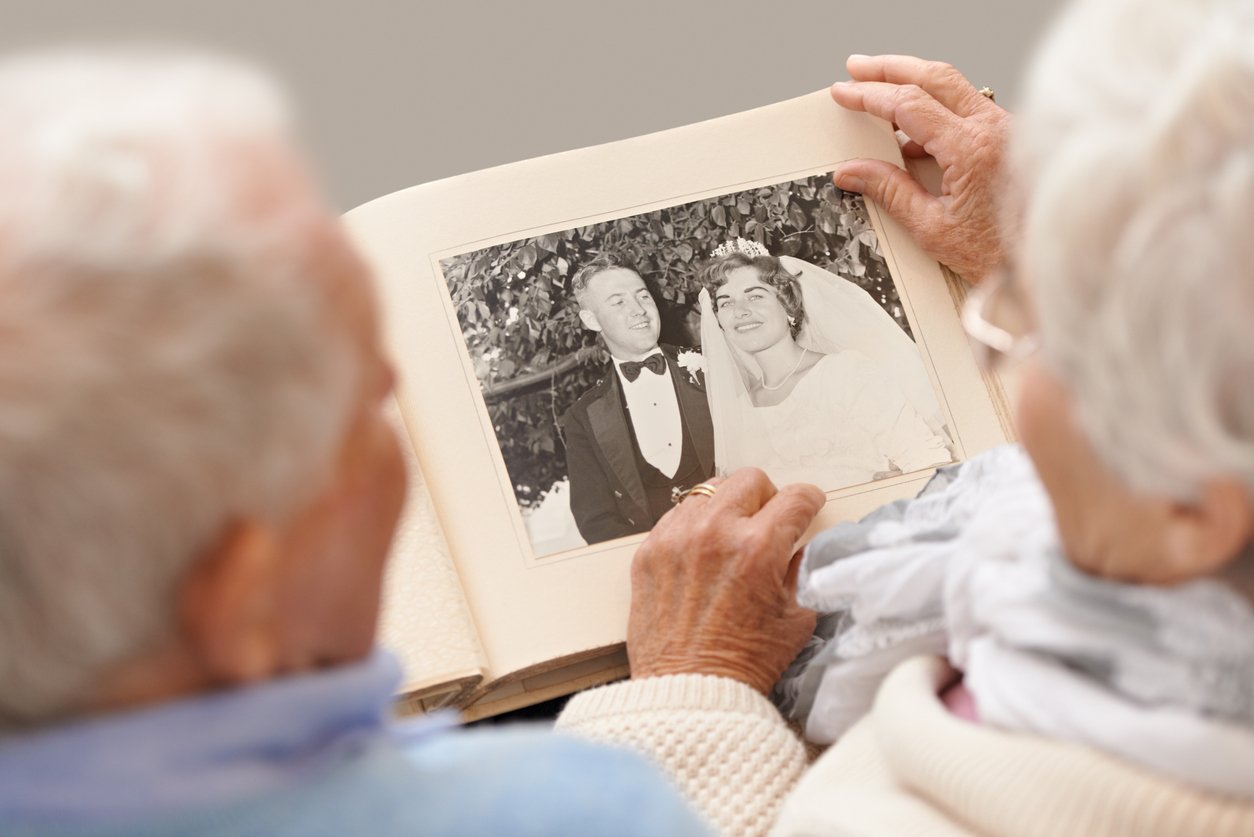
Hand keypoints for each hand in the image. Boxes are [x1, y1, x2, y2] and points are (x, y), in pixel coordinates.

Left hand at [627, 469, 824, 694]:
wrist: (689, 691)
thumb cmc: (743, 663)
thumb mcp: (796, 618)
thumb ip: (802, 571)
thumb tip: (801, 544)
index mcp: (757, 549)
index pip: (795, 498)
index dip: (809, 501)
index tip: (808, 506)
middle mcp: (714, 534)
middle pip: (750, 480)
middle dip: (768, 497)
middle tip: (769, 521)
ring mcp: (676, 539)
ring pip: (710, 491)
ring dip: (728, 507)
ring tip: (733, 537)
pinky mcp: (649, 552)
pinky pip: (677, 515)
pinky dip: (695, 526)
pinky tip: (704, 552)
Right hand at [830, 54, 1010, 282]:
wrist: (1043, 263)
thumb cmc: (999, 253)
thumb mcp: (932, 228)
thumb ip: (889, 193)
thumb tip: (853, 172)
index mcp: (972, 149)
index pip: (910, 105)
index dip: (871, 95)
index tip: (845, 93)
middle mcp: (994, 129)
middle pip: (934, 77)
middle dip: (890, 68)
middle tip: (858, 68)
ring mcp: (1006, 130)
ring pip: (954, 87)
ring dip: (914, 82)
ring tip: (880, 88)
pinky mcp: (1009, 138)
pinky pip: (968, 109)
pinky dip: (936, 109)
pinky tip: (912, 130)